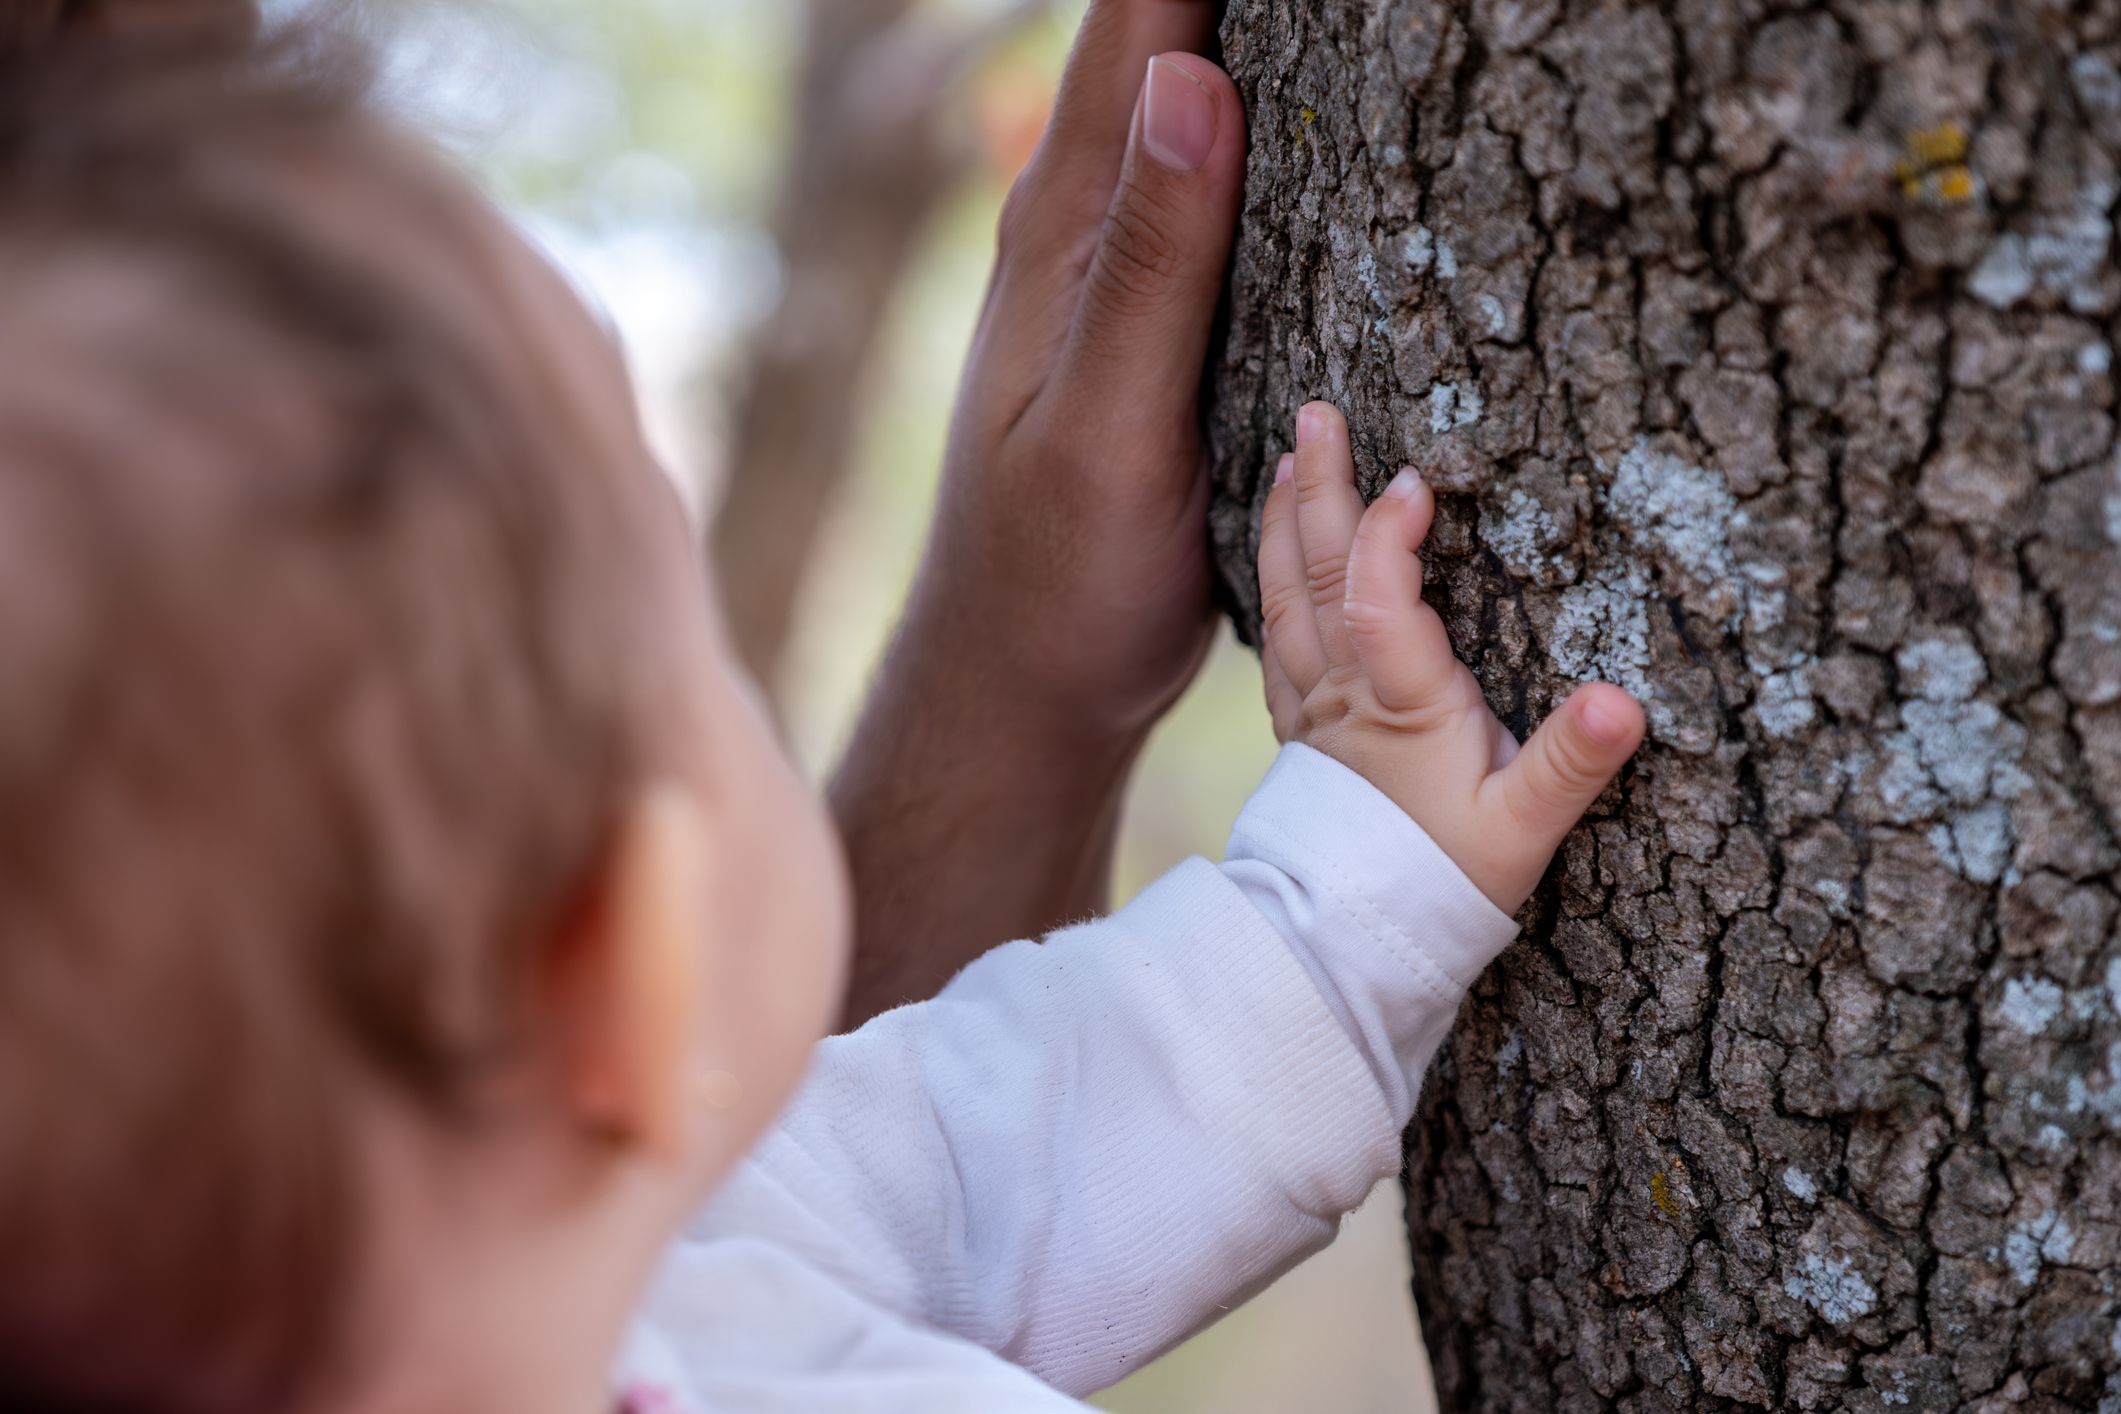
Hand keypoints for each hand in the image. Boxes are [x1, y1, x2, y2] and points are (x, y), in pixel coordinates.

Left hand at [911, 14, 1246, 734]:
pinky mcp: (1146, 310)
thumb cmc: (1059, 577)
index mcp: (1067, 224)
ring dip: (1234, 20)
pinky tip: (1284, 91)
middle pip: (1161, 22)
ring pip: (1181, 84)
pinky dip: (1248, 102)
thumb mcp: (1111, 430)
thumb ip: (1152, 267)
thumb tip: (1196, 76)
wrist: (1020, 678)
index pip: (1142, 13)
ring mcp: (1109, 260)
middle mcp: (1079, 218)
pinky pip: (1201, 170)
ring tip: (1332, 12)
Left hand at [1258, 402, 1646, 913]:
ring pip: (1284, 600)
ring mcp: (1312, 710)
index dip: (1388, 534)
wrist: (1353, 949)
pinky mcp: (1299, 731)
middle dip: (1316, 489)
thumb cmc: (1442, 887)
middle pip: (1316, 574)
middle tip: (1315, 414)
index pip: (1376, 597)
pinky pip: (1274, 640)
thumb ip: (1572, 763)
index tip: (1414, 478)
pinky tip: (1275, 555)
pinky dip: (1272, 583)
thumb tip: (1624, 700)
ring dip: (1283, 524)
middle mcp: (1343, 695)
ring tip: (1285, 460)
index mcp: (1399, 706)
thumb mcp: (1522, 832)